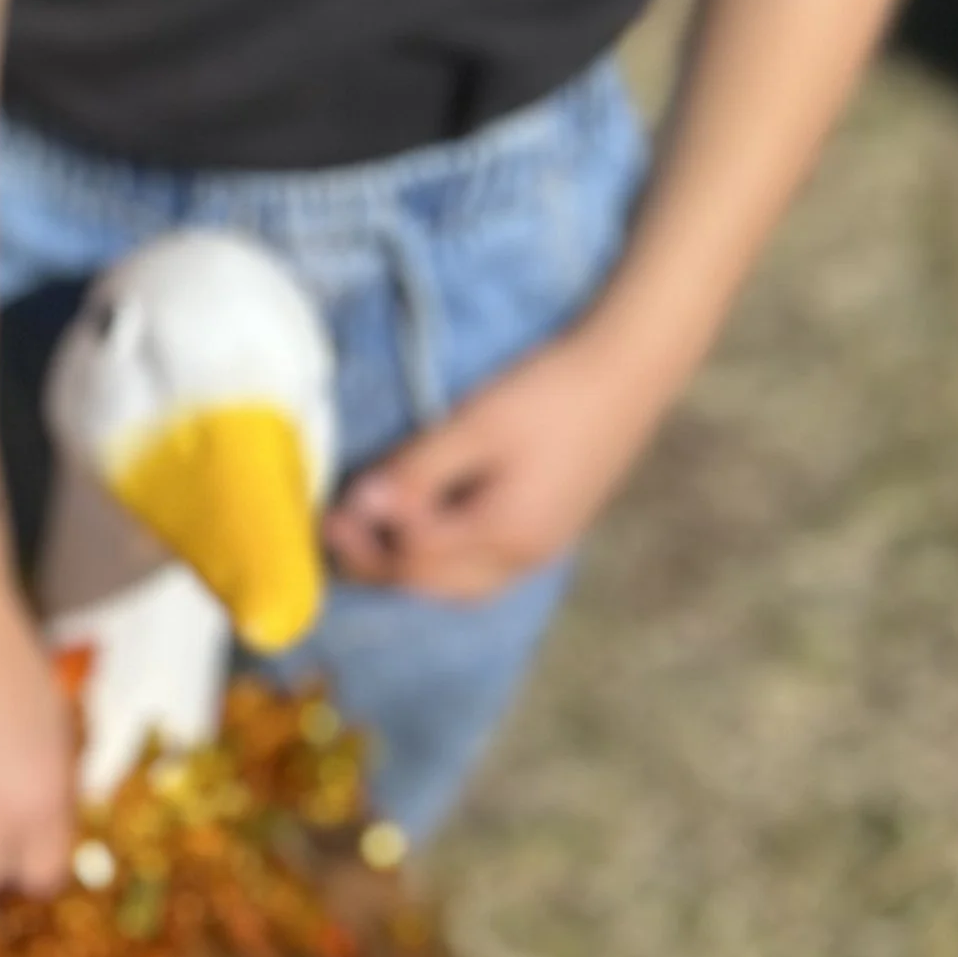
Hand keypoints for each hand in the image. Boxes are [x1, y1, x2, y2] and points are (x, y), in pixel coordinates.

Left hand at [325, 319, 675, 601]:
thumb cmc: (550, 392)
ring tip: (374, 533)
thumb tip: (361, 508)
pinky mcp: (552, 527)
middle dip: (382, 565)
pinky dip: (447, 557)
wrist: (629, 372)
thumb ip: (418, 472)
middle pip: (437, 584)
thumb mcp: (476, 425)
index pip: (414, 560)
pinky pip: (487, 565)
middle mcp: (525, 555)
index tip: (328, 511)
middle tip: (339, 530)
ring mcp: (543, 546)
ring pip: (463, 582)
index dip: (364, 542)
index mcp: (504, 535)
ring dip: (414, 566)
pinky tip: (430, 526)